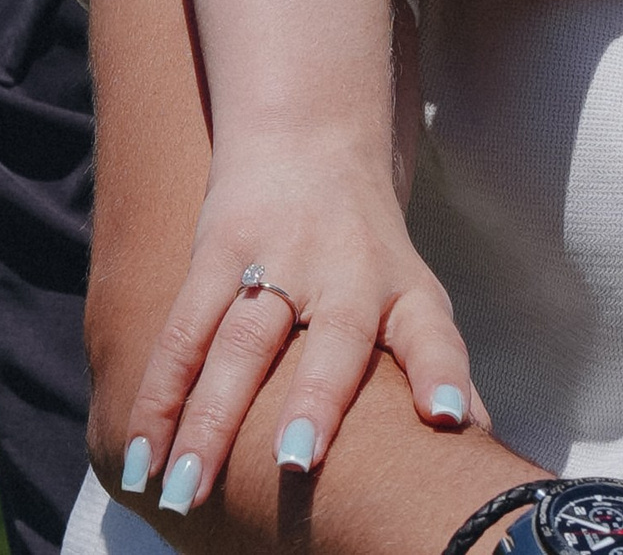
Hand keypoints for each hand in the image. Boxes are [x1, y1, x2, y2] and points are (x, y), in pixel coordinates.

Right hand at [117, 134, 479, 501]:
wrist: (307, 132)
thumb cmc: (367, 245)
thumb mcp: (415, 293)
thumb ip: (437, 365)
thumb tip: (483, 438)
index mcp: (402, 290)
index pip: (433, 333)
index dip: (443, 374)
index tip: (450, 418)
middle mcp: (346, 272)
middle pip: (331, 344)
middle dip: (313, 403)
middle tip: (296, 466)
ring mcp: (277, 257)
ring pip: (238, 342)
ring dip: (209, 419)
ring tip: (181, 491)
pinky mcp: (217, 249)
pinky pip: (182, 329)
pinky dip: (158, 395)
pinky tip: (139, 456)